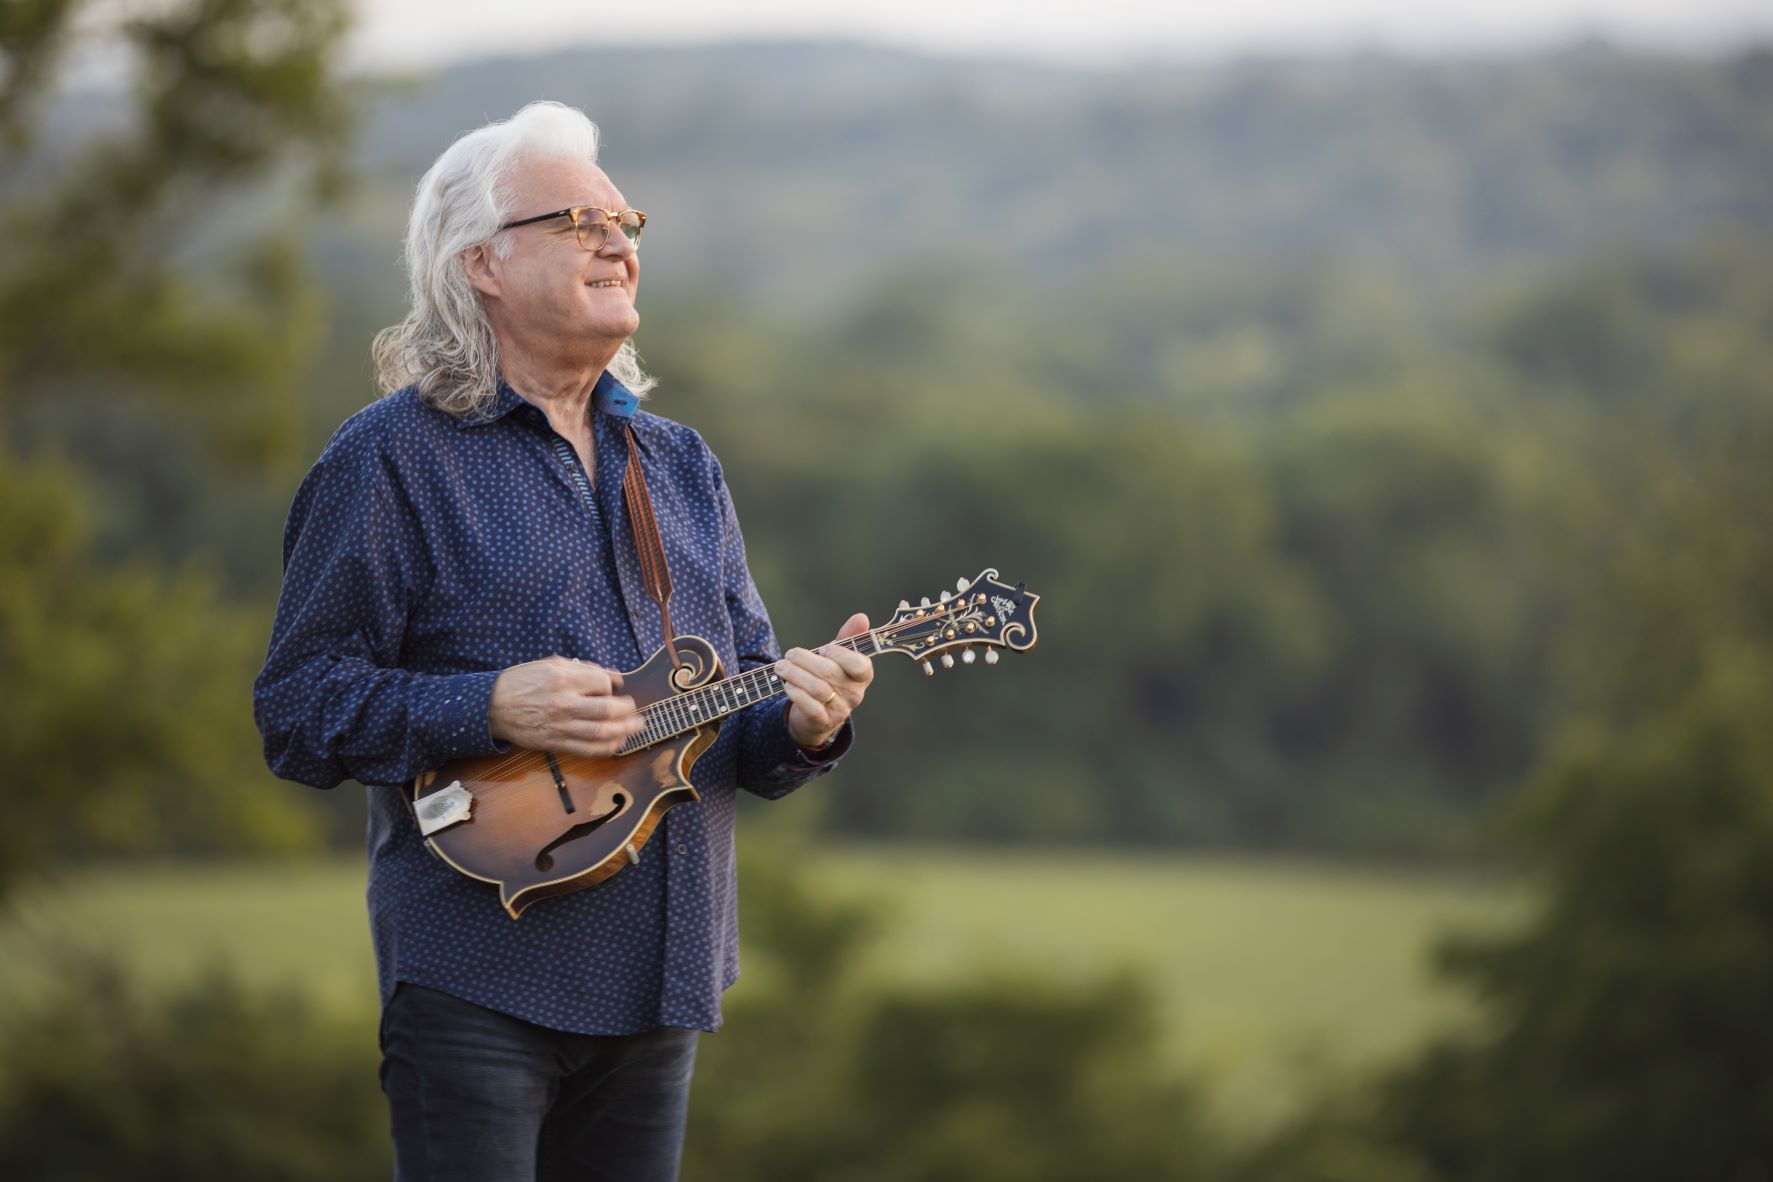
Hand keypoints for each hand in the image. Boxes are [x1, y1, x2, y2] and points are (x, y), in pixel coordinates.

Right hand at [487, 657, 645, 758]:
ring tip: (636, 727)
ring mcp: (559, 725)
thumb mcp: (552, 663)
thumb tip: (614, 677)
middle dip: (628, 711)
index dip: (614, 686)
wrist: (492, 706)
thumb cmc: (523, 681)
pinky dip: (607, 747)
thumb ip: (585, 669)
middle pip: (607, 710)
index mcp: (562, 678)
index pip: (602, 683)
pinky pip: (587, 749)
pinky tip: (618, 742)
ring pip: (601, 732)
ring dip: (624, 731)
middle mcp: (562, 703)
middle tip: (636, 710)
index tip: (616, 687)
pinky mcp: (555, 743)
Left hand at [778, 613, 873, 750]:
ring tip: (780, 667)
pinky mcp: (822, 721)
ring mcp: (839, 709)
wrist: (820, 715)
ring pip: (817, 689)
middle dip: (805, 660)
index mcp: (862, 676)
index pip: (860, 665)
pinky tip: (787, 684)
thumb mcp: (839, 657)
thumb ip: (849, 637)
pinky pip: (810, 707)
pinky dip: (796, 693)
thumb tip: (861, 617)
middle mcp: (854, 694)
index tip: (824, 648)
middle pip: (830, 673)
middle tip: (790, 654)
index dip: (840, 654)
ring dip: (795, 674)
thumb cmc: (831, 679)